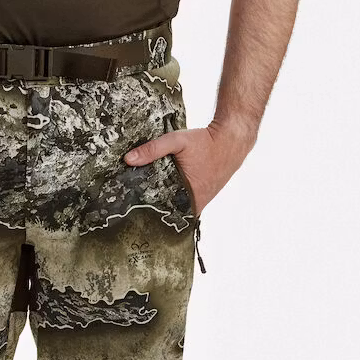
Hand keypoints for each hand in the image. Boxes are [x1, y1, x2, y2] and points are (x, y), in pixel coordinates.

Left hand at [124, 117, 256, 214]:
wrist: (231, 139)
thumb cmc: (205, 142)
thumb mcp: (177, 141)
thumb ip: (153, 149)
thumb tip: (129, 159)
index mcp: (189, 197)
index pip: (167, 218)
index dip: (151, 220)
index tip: (135, 219)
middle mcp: (196, 203)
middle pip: (172, 216)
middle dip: (155, 215)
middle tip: (135, 215)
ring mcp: (201, 201)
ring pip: (179, 211)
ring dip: (165, 209)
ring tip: (144, 209)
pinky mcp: (204, 196)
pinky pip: (186, 204)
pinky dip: (175, 201)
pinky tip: (162, 197)